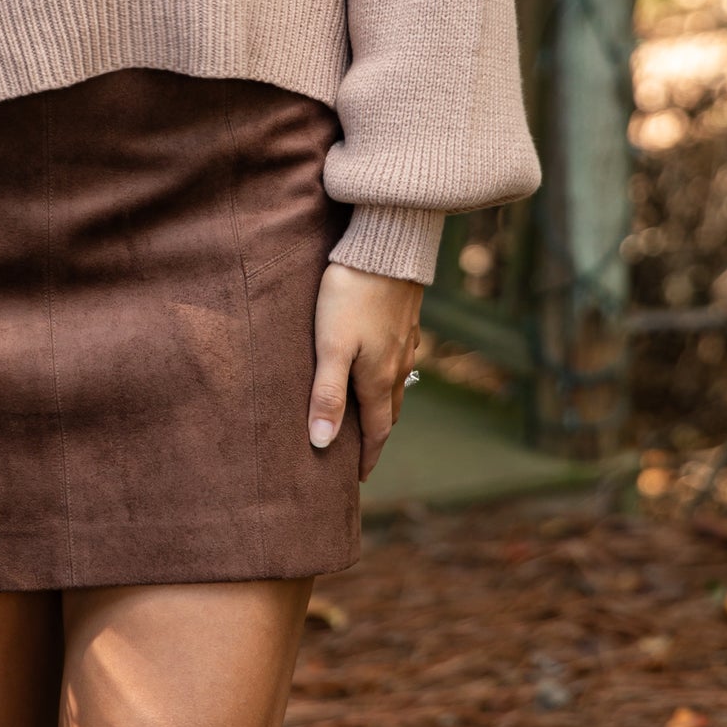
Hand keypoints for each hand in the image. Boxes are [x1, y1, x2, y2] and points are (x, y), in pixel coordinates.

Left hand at [307, 262, 421, 480]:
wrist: (386, 246)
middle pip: (388, 412)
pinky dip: (390, 374)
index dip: (366, 457)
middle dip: (376, 435)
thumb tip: (321, 444)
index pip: (375, 431)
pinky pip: (400, 358)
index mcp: (378, 379)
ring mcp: (404, 341)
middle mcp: (397, 365)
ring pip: (396, 385)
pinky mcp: (405, 319)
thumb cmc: (351, 295)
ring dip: (384, 405)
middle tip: (362, 452)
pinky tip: (381, 364)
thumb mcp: (331, 347)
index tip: (358, 479)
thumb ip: (326, 394)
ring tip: (369, 415)